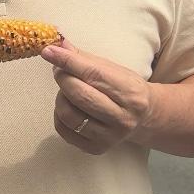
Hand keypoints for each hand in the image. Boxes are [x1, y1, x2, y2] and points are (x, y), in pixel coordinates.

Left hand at [40, 39, 154, 154]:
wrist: (145, 117)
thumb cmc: (124, 88)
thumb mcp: (112, 69)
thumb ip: (84, 58)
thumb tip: (58, 45)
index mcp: (130, 92)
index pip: (93, 74)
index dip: (68, 61)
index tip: (48, 51)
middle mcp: (123, 118)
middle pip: (79, 95)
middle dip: (63, 78)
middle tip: (60, 70)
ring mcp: (110, 137)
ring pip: (68, 113)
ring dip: (61, 97)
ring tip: (68, 90)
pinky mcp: (96, 148)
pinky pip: (63, 129)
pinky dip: (59, 114)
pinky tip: (69, 106)